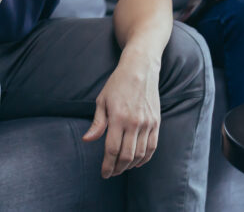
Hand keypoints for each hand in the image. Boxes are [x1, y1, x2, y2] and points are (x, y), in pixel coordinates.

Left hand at [82, 50, 161, 177]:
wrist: (140, 69)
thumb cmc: (117, 84)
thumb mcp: (102, 101)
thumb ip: (97, 123)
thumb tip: (87, 140)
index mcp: (118, 118)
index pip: (112, 150)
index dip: (107, 165)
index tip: (103, 173)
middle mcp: (134, 123)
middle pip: (126, 156)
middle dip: (117, 169)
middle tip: (111, 173)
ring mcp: (147, 123)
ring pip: (140, 154)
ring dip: (130, 165)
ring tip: (121, 169)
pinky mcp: (156, 122)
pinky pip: (152, 147)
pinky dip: (145, 158)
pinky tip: (137, 162)